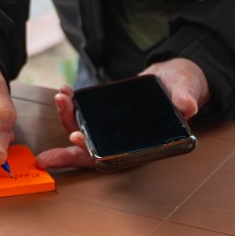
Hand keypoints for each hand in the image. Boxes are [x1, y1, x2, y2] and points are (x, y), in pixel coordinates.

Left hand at [34, 58, 209, 171]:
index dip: (94, 153)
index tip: (77, 138)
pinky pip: (85, 117)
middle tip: (46, 156)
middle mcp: (124, 141)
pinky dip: (72, 107)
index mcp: (143, 144)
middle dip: (67, 154)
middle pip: (92, 154)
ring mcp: (113, 129)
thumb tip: (188, 106)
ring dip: (67, 120)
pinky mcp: (106, 116)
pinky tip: (65, 93)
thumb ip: (186, 98)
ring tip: (60, 99)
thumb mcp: (187, 90)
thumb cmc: (182, 89)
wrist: (176, 78)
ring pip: (84, 133)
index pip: (116, 156)